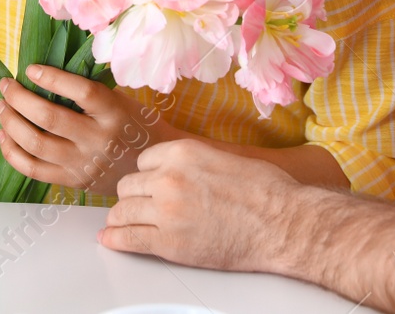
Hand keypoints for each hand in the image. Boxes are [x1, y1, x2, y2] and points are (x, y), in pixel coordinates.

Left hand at [0, 64, 166, 195]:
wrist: (150, 171)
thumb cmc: (135, 127)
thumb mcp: (122, 102)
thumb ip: (90, 91)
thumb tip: (45, 74)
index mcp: (114, 113)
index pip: (81, 92)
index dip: (52, 78)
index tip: (31, 69)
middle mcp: (98, 140)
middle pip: (49, 118)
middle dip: (19, 98)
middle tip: (6, 85)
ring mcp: (83, 164)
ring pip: (35, 144)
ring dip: (10, 122)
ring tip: (2, 106)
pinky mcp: (72, 182)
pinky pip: (32, 169)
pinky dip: (12, 152)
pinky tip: (4, 135)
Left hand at [99, 140, 311, 273]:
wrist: (283, 223)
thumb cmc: (266, 192)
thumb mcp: (223, 157)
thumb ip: (193, 162)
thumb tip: (178, 169)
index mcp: (182, 152)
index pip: (143, 162)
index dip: (146, 176)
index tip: (147, 186)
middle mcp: (168, 178)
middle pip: (128, 186)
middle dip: (132, 197)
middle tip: (136, 207)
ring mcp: (166, 211)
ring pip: (123, 212)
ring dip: (121, 219)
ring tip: (120, 224)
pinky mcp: (169, 243)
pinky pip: (129, 239)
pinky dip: (115, 241)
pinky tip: (110, 240)